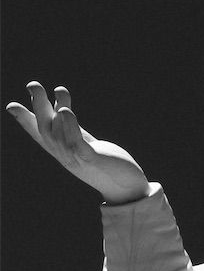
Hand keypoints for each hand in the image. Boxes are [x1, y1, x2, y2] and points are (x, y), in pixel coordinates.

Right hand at [7, 83, 149, 204]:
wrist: (126, 187)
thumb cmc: (104, 163)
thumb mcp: (84, 141)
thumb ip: (70, 125)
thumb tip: (59, 104)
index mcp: (62, 149)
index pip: (40, 133)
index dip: (25, 120)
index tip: (11, 106)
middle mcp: (64, 155)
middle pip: (46, 129)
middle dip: (38, 106)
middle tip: (32, 84)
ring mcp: (76, 159)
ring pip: (58, 134)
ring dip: (54, 111)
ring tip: (55, 89)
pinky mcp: (92, 160)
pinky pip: (76, 143)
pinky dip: (70, 126)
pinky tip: (65, 112)